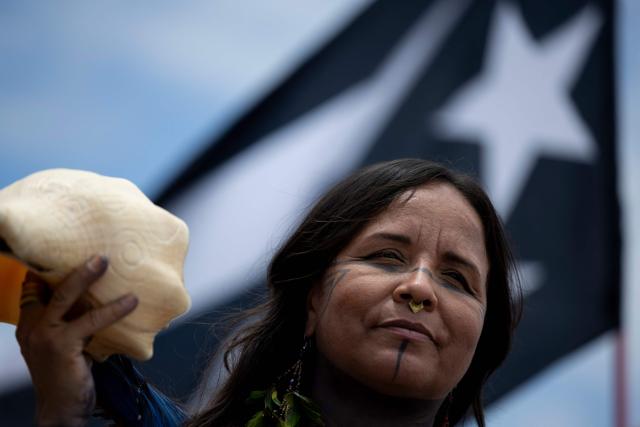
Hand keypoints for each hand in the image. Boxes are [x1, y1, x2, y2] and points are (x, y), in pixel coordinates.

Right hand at [15, 255, 137, 426]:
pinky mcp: (62, 346)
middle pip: (49, 287)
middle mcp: (32, 329)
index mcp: (30, 327)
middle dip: (71, 267)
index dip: (48, 272)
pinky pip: (90, 320)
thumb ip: (72, 323)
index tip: (68, 255)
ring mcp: (45, 337)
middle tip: (97, 254)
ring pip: (65, 297)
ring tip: (105, 262)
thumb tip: (99, 299)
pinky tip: (131, 302)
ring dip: (87, 276)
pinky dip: (113, 309)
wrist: (60, 410)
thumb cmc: (67, 377)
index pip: (34, 292)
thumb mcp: (65, 346)